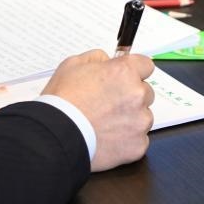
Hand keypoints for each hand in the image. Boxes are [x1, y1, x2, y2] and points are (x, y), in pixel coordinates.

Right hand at [41, 50, 154, 171]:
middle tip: (109, 103)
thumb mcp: (73, 65)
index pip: (145, 65)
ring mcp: (139, 122)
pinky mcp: (138, 146)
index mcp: (124, 72)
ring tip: (105, 123)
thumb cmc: (63, 101)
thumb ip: (97, 58)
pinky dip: (127, 139)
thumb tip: (107, 60)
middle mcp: (137, 95)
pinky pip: (139, 139)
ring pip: (143, 117)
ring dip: (130, 118)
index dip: (134, 71)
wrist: (57, 135)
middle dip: (131, 96)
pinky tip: (108, 137)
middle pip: (145, 92)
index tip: (126, 77)